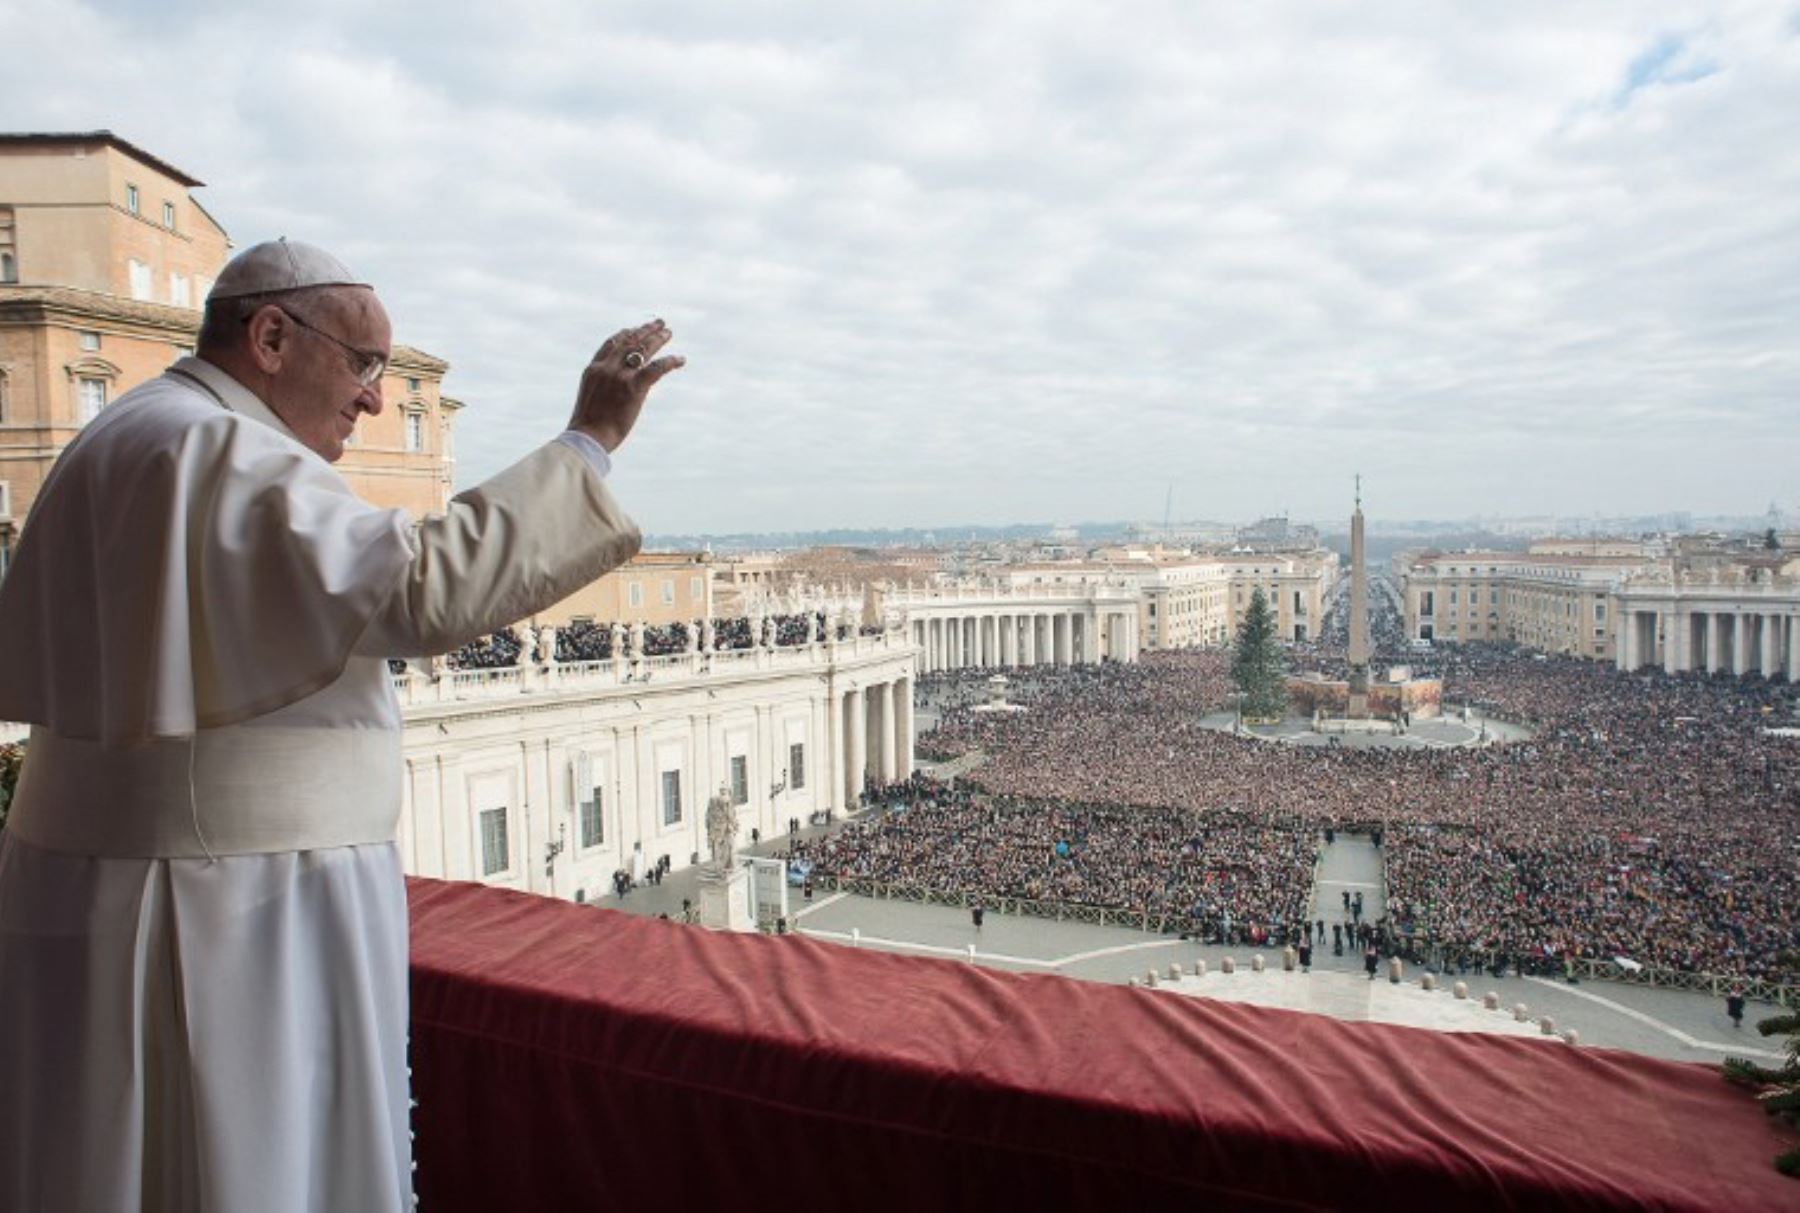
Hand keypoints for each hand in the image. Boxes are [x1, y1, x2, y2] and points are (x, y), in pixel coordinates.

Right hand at [568, 319, 683, 450]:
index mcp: (593, 369)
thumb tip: (613, 390)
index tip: (634, 329)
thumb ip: (601, 386)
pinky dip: (670, 361)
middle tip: (659, 323)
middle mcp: (606, 367)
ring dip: (657, 339)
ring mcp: (620, 376)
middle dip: (645, 330)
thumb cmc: (588, 426)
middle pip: (629, 342)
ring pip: (643, 350)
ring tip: (668, 332)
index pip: (611, 344)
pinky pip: (657, 368)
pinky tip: (680, 359)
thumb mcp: (590, 398)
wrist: (589, 437)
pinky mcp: (634, 388)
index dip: (625, 334)